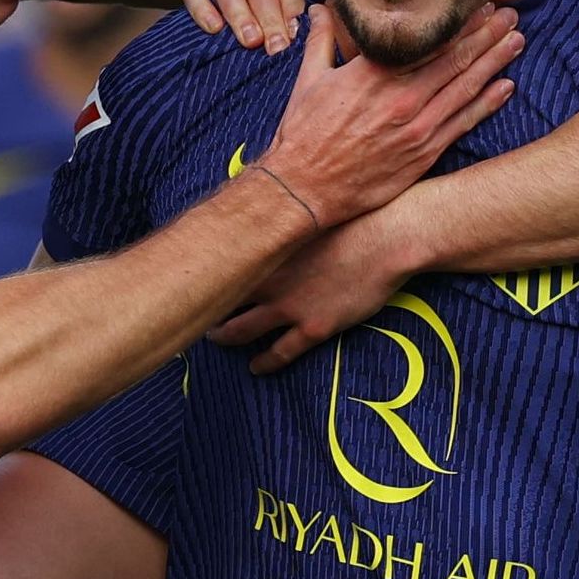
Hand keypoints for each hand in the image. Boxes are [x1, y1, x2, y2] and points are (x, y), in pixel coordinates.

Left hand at [210, 207, 412, 373]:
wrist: (386, 239)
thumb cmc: (353, 217)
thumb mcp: (305, 210)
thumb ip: (278, 219)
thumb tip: (262, 210)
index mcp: (263, 247)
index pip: (218, 264)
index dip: (202, 274)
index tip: (192, 277)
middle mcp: (267, 280)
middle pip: (221, 300)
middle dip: (204, 308)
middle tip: (194, 312)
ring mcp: (288, 307)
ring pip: (241, 330)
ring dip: (225, 337)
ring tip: (215, 340)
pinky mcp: (313, 327)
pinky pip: (280, 353)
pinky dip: (264, 363)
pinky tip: (256, 368)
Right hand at [253, 4, 518, 227]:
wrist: (305, 189)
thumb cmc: (304, 134)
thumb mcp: (308, 81)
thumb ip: (321, 40)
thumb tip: (321, 7)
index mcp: (373, 74)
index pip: (426, 40)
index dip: (457, 22)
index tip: (478, 5)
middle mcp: (401, 97)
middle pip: (454, 58)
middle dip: (486, 34)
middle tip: (509, 15)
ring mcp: (416, 127)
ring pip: (465, 87)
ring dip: (494, 61)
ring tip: (516, 41)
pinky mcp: (423, 153)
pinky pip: (463, 123)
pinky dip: (487, 103)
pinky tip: (506, 86)